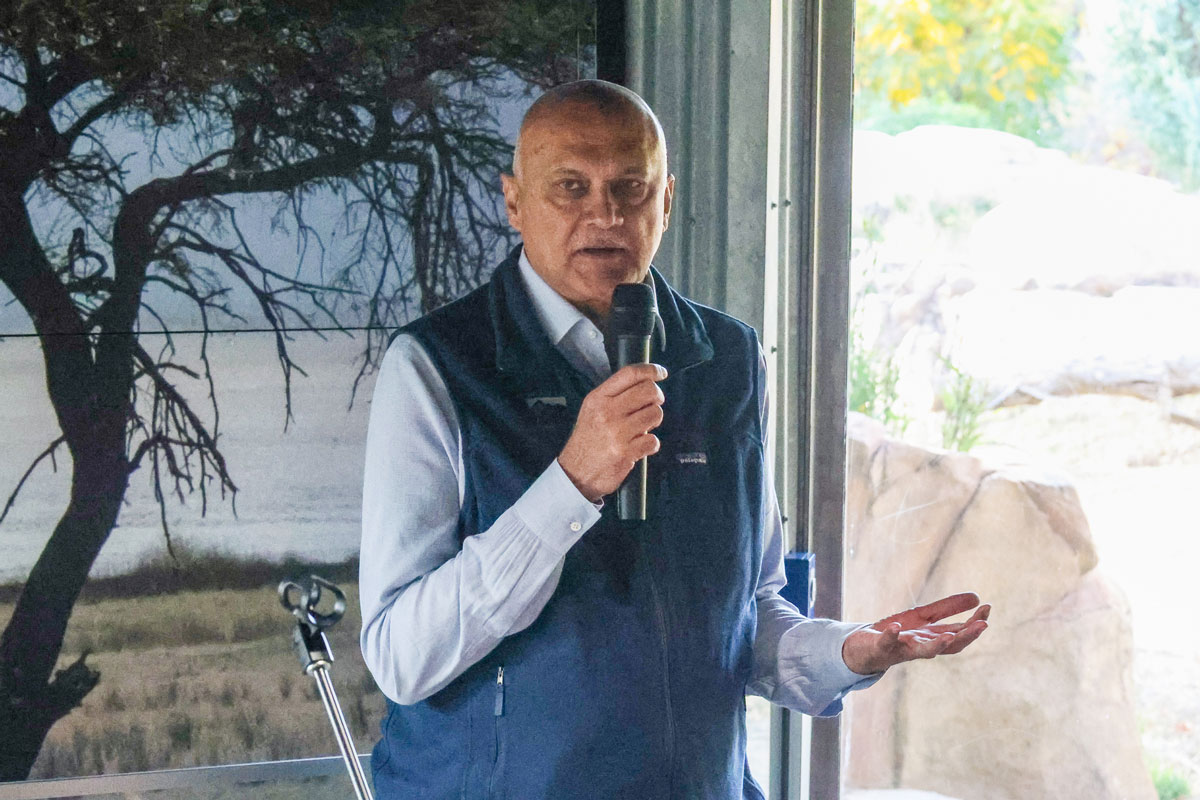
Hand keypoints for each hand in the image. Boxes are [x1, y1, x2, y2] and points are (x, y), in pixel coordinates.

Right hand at [558, 363, 667, 501]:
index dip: (651, 370)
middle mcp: (607, 412)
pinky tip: (638, 446)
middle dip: (657, 397)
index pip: (630, 374)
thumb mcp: (592, 410)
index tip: (661, 373)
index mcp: (598, 398)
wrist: (576, 473)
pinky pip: (654, 440)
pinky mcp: (626, 452)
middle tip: (652, 405)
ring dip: (653, 422)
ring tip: (641, 428)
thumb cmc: (587, 440)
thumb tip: (645, 382)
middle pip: (649, 391)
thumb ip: (614, 395)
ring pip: (656, 414)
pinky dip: (650, 444)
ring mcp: (617, 432)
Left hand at [841, 592, 990, 675]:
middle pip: (949, 646)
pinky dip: (892, 635)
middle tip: (983, 625)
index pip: (959, 633)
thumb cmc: (898, 634)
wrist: (864, 649)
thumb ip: (947, 608)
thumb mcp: (923, 617)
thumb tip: (977, 597)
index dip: (975, 622)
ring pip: (922, 652)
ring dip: (937, 645)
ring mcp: (902, 650)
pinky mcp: (881, 647)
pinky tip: (896, 626)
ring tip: (950, 635)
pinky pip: (887, 643)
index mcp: (933, 638)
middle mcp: (922, 647)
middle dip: (967, 636)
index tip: (987, 607)